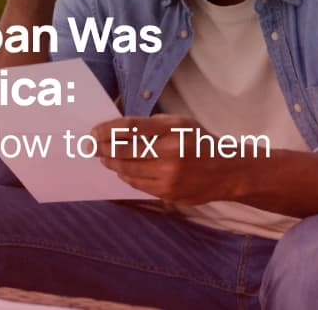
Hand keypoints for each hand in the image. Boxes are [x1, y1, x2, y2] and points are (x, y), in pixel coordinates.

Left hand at [91, 114, 239, 205]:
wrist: (227, 171)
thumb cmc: (199, 142)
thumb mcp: (180, 123)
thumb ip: (152, 124)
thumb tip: (118, 128)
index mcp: (173, 130)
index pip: (132, 128)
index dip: (108, 130)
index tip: (94, 131)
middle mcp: (171, 153)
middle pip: (126, 151)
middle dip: (102, 148)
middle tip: (89, 146)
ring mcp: (169, 176)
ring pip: (128, 170)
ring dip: (111, 163)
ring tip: (102, 157)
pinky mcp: (168, 193)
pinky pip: (138, 184)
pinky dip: (125, 176)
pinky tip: (119, 170)